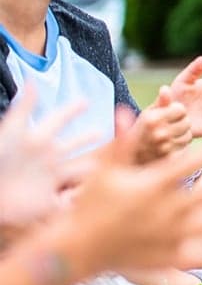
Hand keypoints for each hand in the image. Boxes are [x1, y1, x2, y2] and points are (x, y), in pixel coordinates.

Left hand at [0, 90, 97, 238]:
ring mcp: (50, 181)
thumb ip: (23, 108)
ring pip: (78, 172)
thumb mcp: (11, 132)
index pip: (59, 120)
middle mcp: (47, 159)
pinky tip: (93, 196)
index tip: (85, 101)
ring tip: (106, 166)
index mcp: (39, 140)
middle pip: (73, 145)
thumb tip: (31, 81)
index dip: (71, 110)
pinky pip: (71, 201)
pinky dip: (81, 199)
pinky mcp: (49, 203)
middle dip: (86, 138)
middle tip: (100, 131)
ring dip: (91, 169)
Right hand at [68, 107, 201, 272]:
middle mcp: (165, 210)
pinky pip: (201, 256)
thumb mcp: (106, 170)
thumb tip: (128, 109)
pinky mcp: (167, 257)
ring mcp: (168, 236)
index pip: (190, 163)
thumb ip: (123, 141)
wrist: (76, 249)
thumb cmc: (91, 205)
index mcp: (152, 186)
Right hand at [132, 85, 191, 162]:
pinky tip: (171, 142)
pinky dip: (181, 143)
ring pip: (188, 135)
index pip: (181, 109)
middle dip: (182, 121)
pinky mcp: (169, 157)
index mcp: (152, 119)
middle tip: (172, 124)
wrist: (130, 155)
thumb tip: (166, 88)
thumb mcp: (147, 114)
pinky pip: (185, 146)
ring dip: (183, 133)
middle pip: (187, 122)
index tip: (170, 113)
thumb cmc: (141, 130)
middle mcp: (158, 133)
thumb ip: (160, 102)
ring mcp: (164, 146)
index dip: (177, 110)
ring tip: (172, 133)